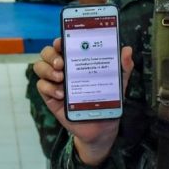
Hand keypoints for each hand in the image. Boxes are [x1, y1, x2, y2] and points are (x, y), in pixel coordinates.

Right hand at [33, 37, 133, 165]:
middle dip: (51, 55)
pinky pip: (41, 86)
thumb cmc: (107, 100)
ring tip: (61, 78)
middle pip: (47, 53)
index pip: (63, 45)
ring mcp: (55, 83)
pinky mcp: (51, 98)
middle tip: (61, 63)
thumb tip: (127, 50)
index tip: (62, 42)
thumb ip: (123, 67)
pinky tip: (61, 94)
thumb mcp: (118, 82)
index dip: (60, 41)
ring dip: (47, 70)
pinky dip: (49, 88)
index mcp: (77, 61)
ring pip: (40, 67)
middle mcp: (63, 68)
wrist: (102, 127)